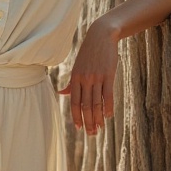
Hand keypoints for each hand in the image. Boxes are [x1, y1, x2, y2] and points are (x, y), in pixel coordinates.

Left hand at [59, 17, 118, 134]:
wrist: (101, 36)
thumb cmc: (88, 53)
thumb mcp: (77, 66)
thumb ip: (71, 82)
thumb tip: (62, 93)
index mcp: (75, 78)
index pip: (74, 102)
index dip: (76, 116)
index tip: (78, 128)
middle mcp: (84, 79)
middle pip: (85, 106)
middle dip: (88, 122)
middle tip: (91, 134)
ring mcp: (96, 77)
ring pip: (96, 103)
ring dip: (98, 118)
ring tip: (100, 128)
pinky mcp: (108, 75)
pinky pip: (108, 95)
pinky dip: (108, 107)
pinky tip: (109, 116)